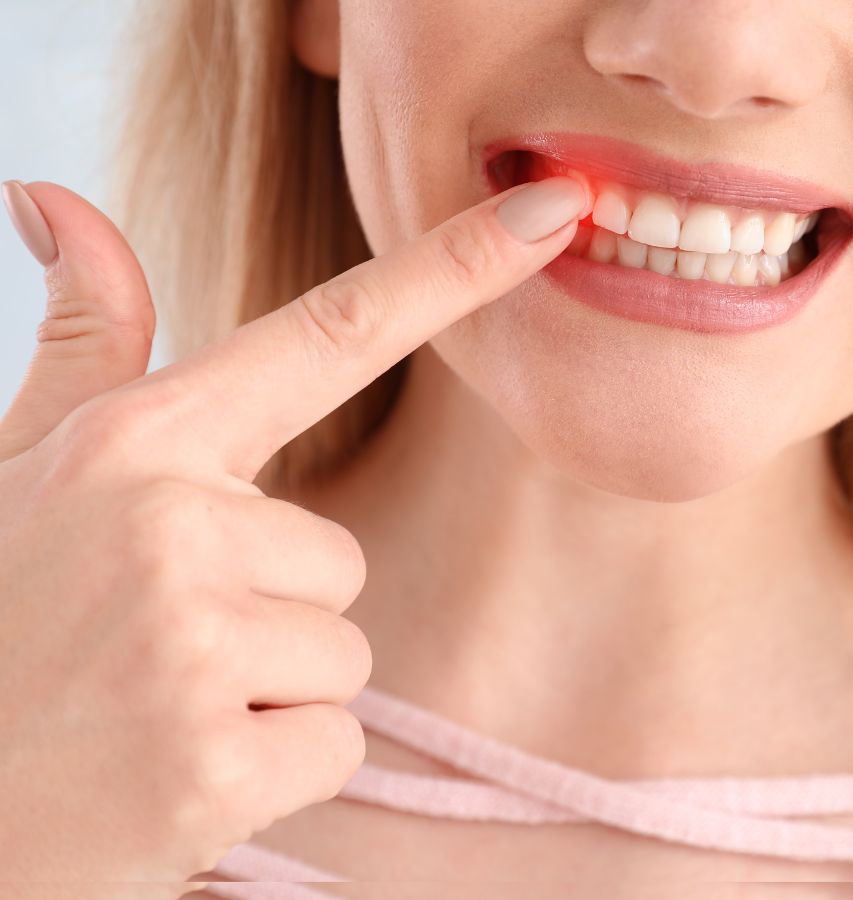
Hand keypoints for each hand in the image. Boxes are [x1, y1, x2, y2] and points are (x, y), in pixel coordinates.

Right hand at [0, 175, 586, 897]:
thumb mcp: (18, 474)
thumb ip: (81, 348)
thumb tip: (55, 194)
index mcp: (137, 441)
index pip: (330, 334)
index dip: (453, 269)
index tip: (551, 211)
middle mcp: (171, 522)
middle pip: (339, 555)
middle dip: (267, 611)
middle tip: (152, 649)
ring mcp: (190, 644)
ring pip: (343, 652)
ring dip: (267, 693)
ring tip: (153, 710)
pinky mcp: (212, 767)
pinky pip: (333, 742)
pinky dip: (271, 770)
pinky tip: (174, 777)